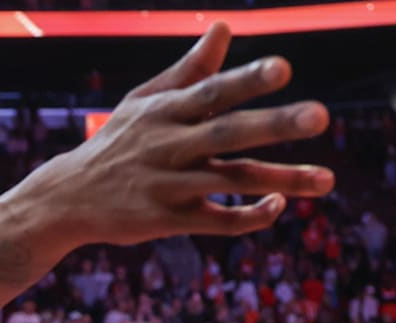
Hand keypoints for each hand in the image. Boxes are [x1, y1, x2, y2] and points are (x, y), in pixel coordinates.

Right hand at [23, 22, 332, 248]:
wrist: (67, 199)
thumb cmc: (117, 143)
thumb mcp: (144, 101)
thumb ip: (190, 69)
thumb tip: (225, 26)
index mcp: (165, 111)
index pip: (212, 91)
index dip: (246, 80)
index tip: (284, 68)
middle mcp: (168, 146)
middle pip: (228, 134)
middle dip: (274, 124)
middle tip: (320, 116)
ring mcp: (169, 185)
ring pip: (232, 181)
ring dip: (282, 180)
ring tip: (327, 180)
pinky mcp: (168, 220)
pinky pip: (218, 222)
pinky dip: (249, 216)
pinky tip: (278, 206)